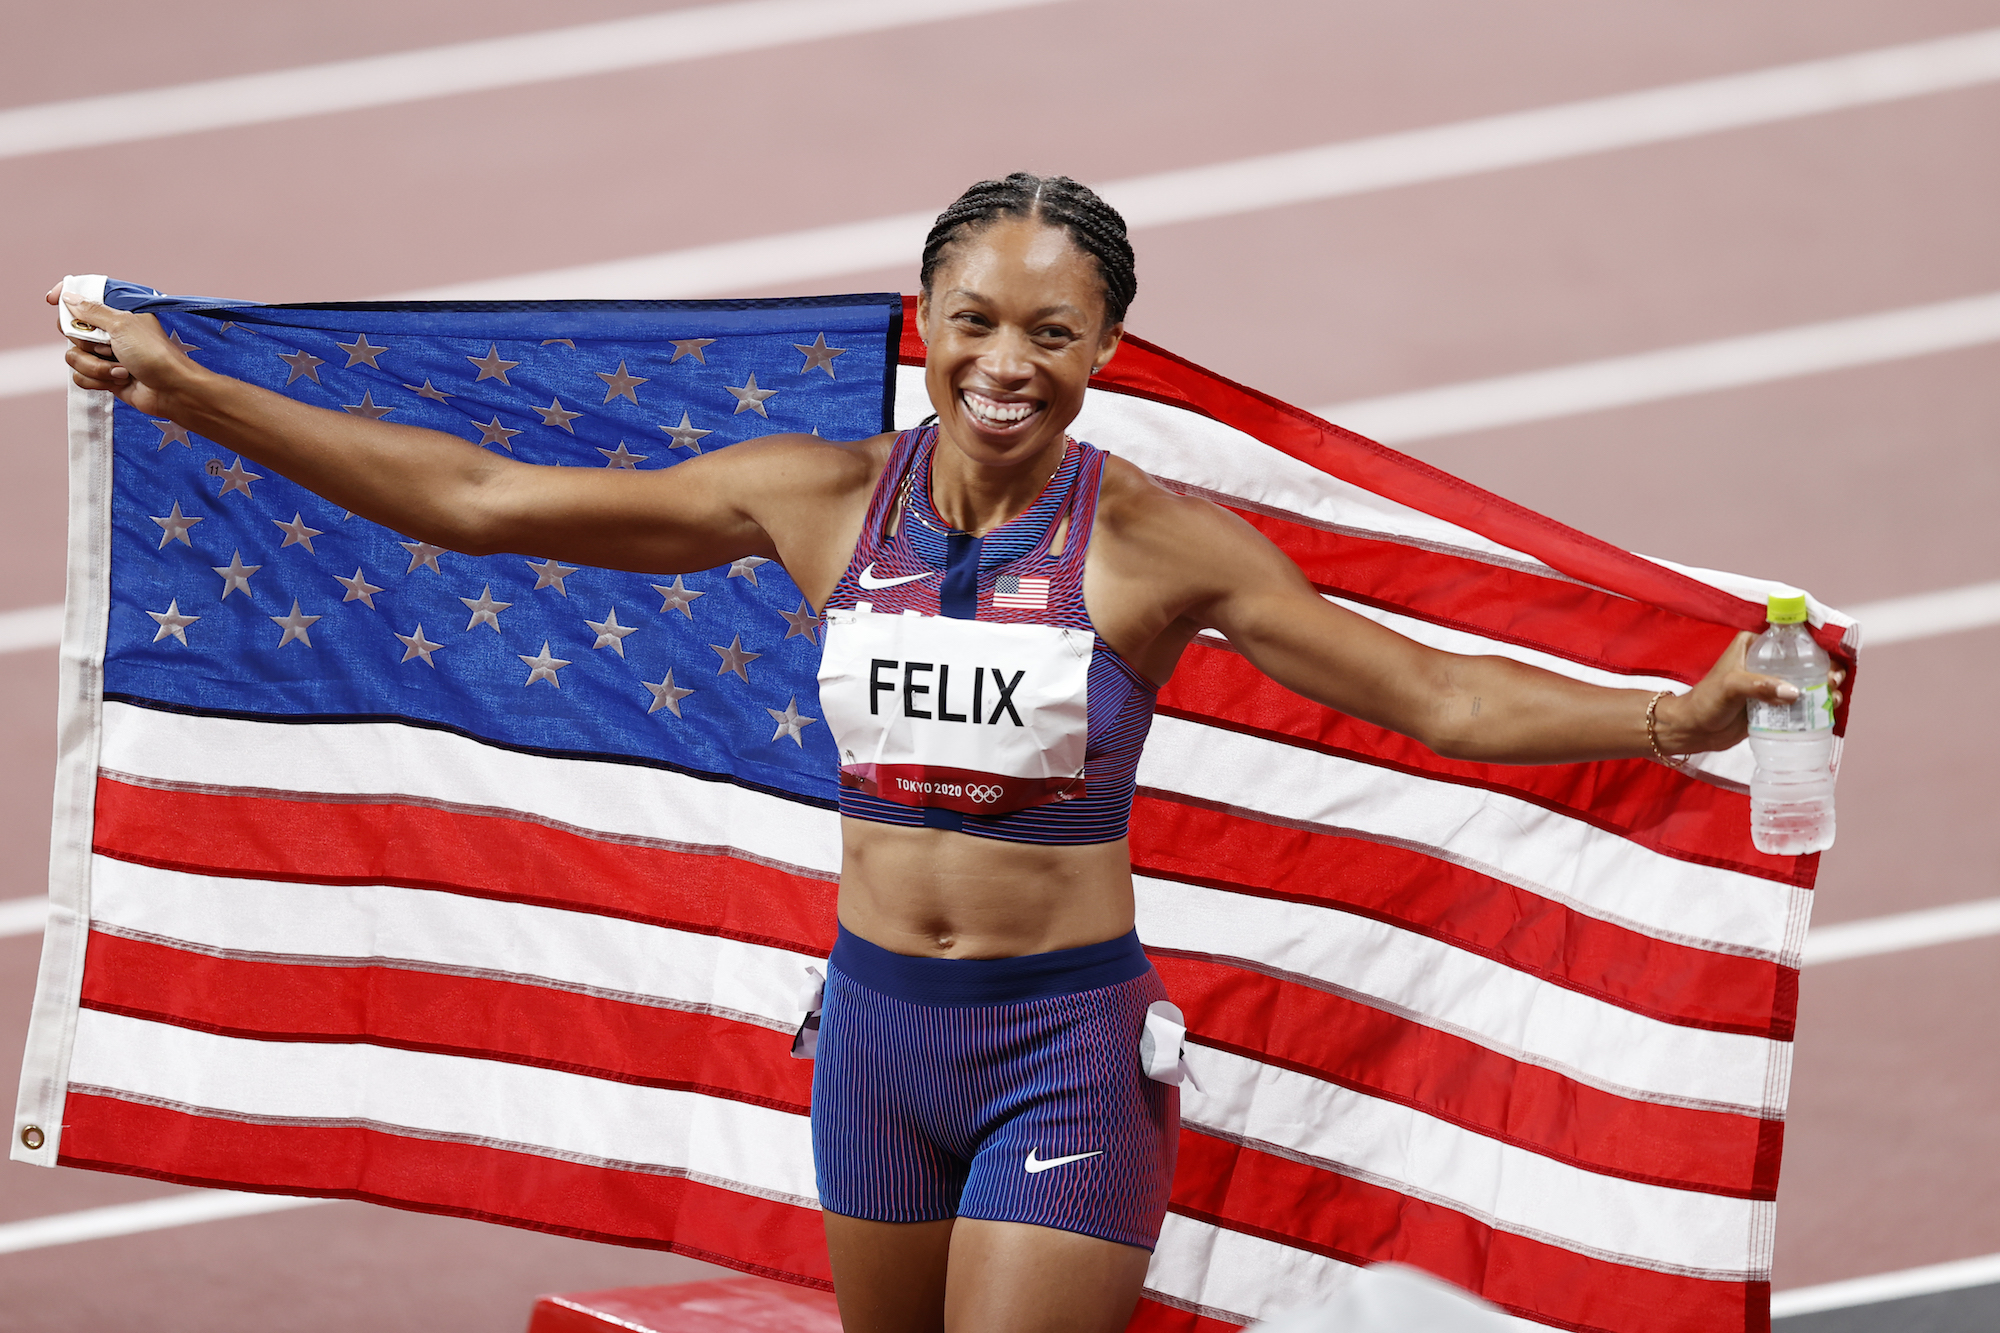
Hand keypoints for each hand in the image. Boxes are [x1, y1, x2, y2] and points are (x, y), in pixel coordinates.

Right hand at [45, 283, 194, 415]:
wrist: (172, 391)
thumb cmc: (154, 354)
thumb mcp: (122, 325)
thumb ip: (92, 311)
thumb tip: (69, 297)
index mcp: (117, 314)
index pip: (84, 299)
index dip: (67, 298)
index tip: (51, 300)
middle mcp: (109, 333)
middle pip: (71, 331)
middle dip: (85, 342)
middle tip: (107, 347)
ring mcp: (106, 356)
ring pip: (73, 357)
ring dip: (95, 366)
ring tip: (121, 370)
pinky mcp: (105, 377)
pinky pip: (81, 377)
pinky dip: (98, 380)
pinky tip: (119, 381)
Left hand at [1659, 631, 1846, 753]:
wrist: (1694, 731)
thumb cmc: (1706, 701)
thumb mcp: (1730, 687)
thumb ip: (1759, 686)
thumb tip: (1794, 692)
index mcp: (1754, 644)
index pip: (1791, 637)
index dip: (1816, 644)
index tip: (1831, 658)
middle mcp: (1767, 661)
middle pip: (1806, 659)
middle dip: (1827, 668)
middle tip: (1833, 682)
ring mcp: (1773, 683)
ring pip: (1808, 680)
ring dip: (1826, 687)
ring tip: (1833, 697)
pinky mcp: (1775, 704)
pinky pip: (1802, 701)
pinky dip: (1817, 704)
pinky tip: (1829, 709)